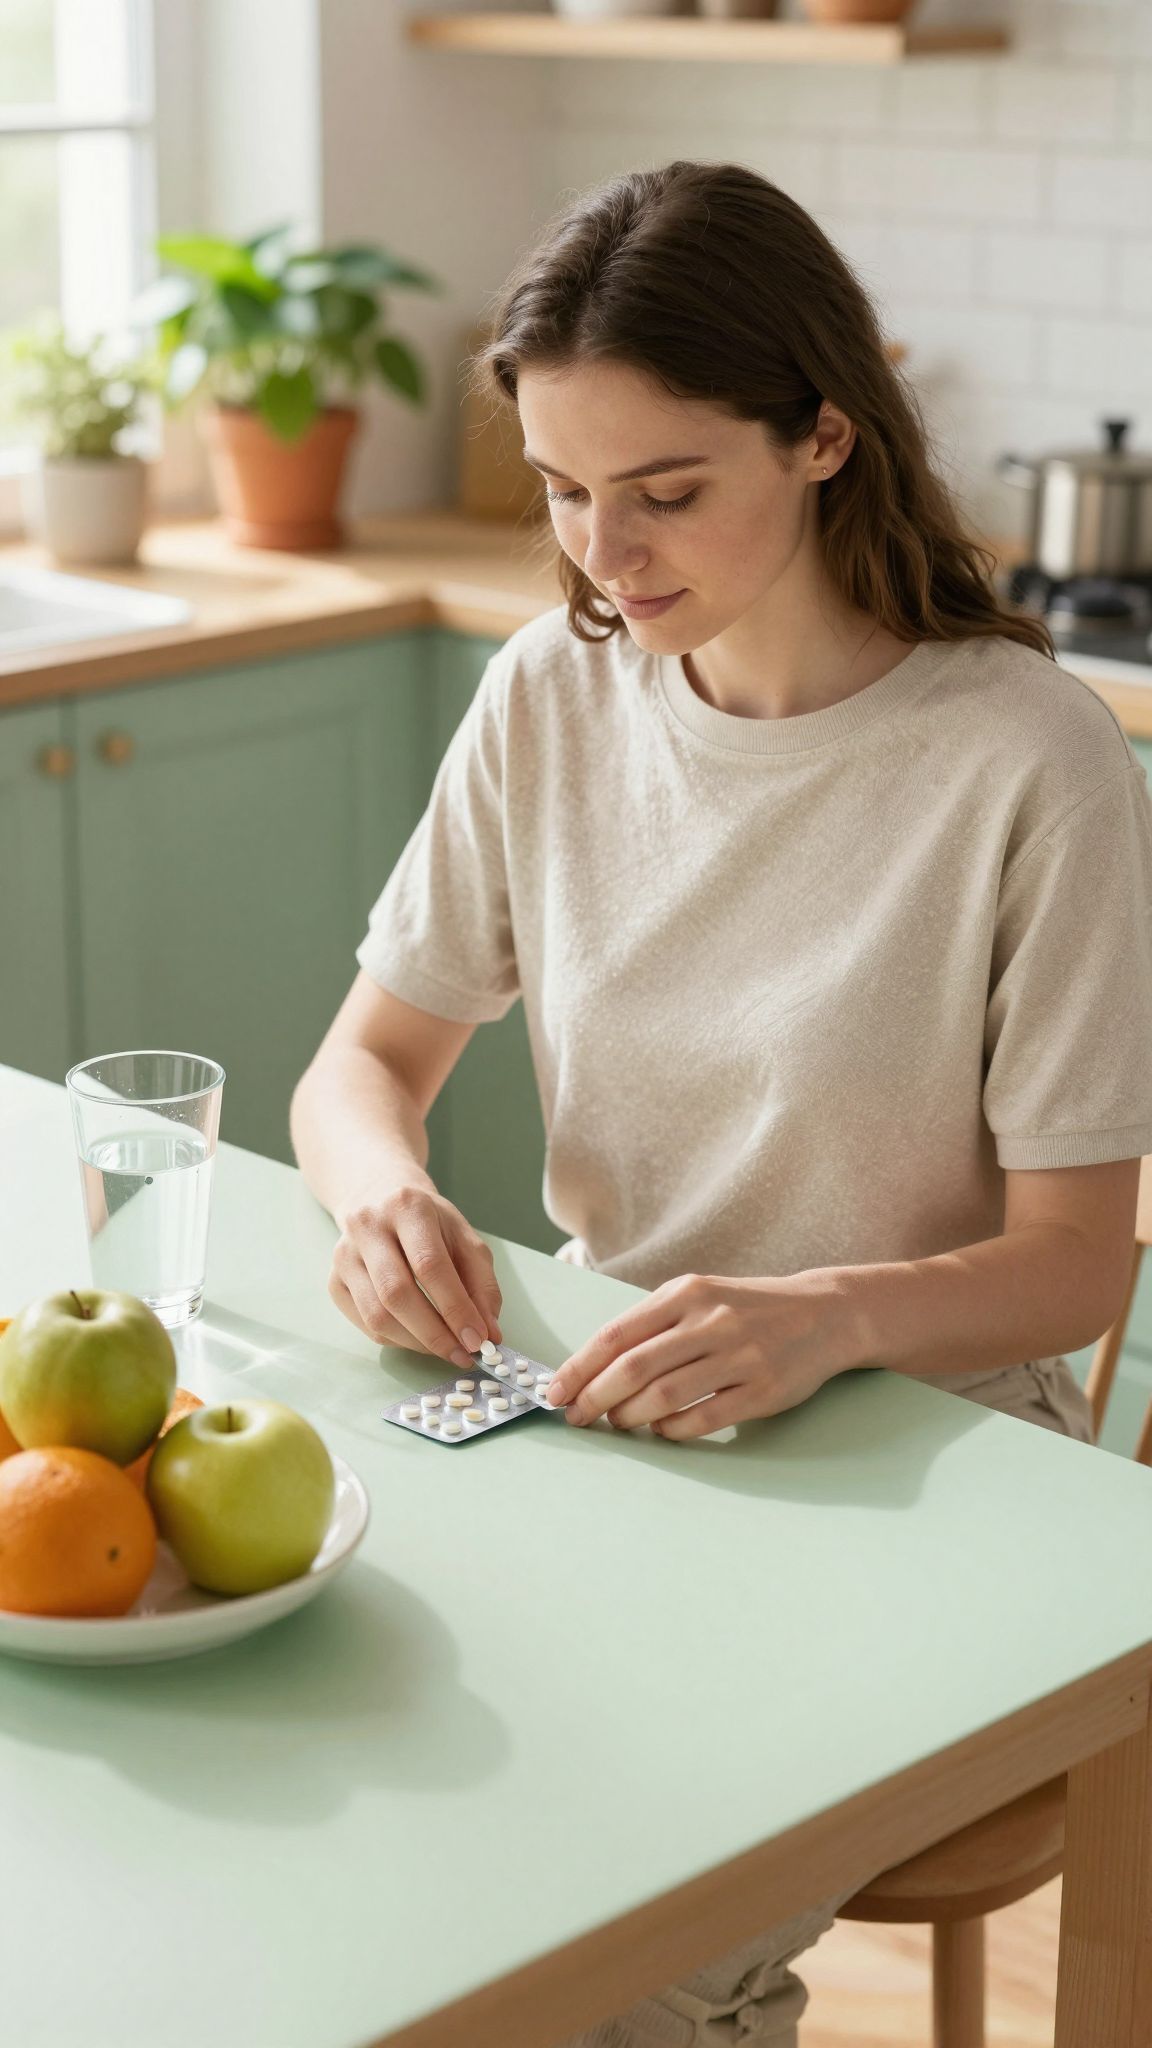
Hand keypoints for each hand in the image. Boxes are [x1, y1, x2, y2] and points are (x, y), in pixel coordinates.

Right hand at [328, 1180, 501, 1368]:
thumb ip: (482, 1283)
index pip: (429, 1265)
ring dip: (416, 1342)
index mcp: (407, 1207)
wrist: (379, 1198)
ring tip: (445, 1349)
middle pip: (397, 1293)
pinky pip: (364, 1324)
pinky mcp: (334, 1280)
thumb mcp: (464, 1238)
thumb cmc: (428, 1222)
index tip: (478, 1339)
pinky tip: (418, 1337)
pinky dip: (397, 1339)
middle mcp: (368, 1227)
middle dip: (435, 1333)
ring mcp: (344, 1255)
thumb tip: (489, 1332)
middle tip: (462, 1354)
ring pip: (376, 1315)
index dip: (455, 1307)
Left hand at [545, 1270, 854, 1438]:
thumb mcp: (700, 1297)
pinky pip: (704, 1418)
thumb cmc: (748, 1309)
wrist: (824, 1313)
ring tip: (618, 1424)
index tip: (555, 1392)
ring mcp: (739, 1355)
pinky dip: (672, 1430)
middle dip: (594, 1398)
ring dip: (630, 1417)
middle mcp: (710, 1321)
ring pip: (664, 1395)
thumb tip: (594, 1368)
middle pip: (633, 1368)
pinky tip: (661, 1430)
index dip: (579, 1368)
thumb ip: (653, 1325)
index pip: (616, 1334)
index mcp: (686, 1294)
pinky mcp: (762, 1390)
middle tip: (577, 1417)